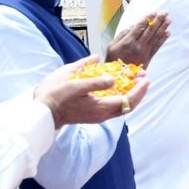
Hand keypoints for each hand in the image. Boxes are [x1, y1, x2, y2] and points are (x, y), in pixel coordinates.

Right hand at [34, 56, 150, 128]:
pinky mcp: (94, 112)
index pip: (128, 100)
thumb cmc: (57, 97)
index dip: (139, 89)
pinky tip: (120, 83)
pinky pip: (113, 104)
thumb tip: (113, 77)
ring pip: (122, 105)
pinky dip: (121, 93)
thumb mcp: (76, 85)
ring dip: (131, 91)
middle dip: (138, 90)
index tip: (145, 77)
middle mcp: (103, 114)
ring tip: (134, 77)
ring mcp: (99, 114)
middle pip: (129, 105)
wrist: (43, 112)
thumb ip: (95, 81)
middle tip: (143, 74)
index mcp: (101, 108)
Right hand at [106, 12, 169, 65]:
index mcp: (128, 42)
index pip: (140, 27)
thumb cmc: (113, 60)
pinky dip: (163, 39)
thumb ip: (123, 34)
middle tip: (164, 13)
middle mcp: (138, 46)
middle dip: (158, 20)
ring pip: (155, 38)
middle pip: (150, 31)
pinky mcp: (148, 58)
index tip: (154, 12)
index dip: (148, 18)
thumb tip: (134, 25)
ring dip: (163, 28)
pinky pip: (157, 47)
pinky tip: (168, 33)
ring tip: (169, 20)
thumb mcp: (112, 45)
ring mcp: (144, 53)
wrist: (117, 77)